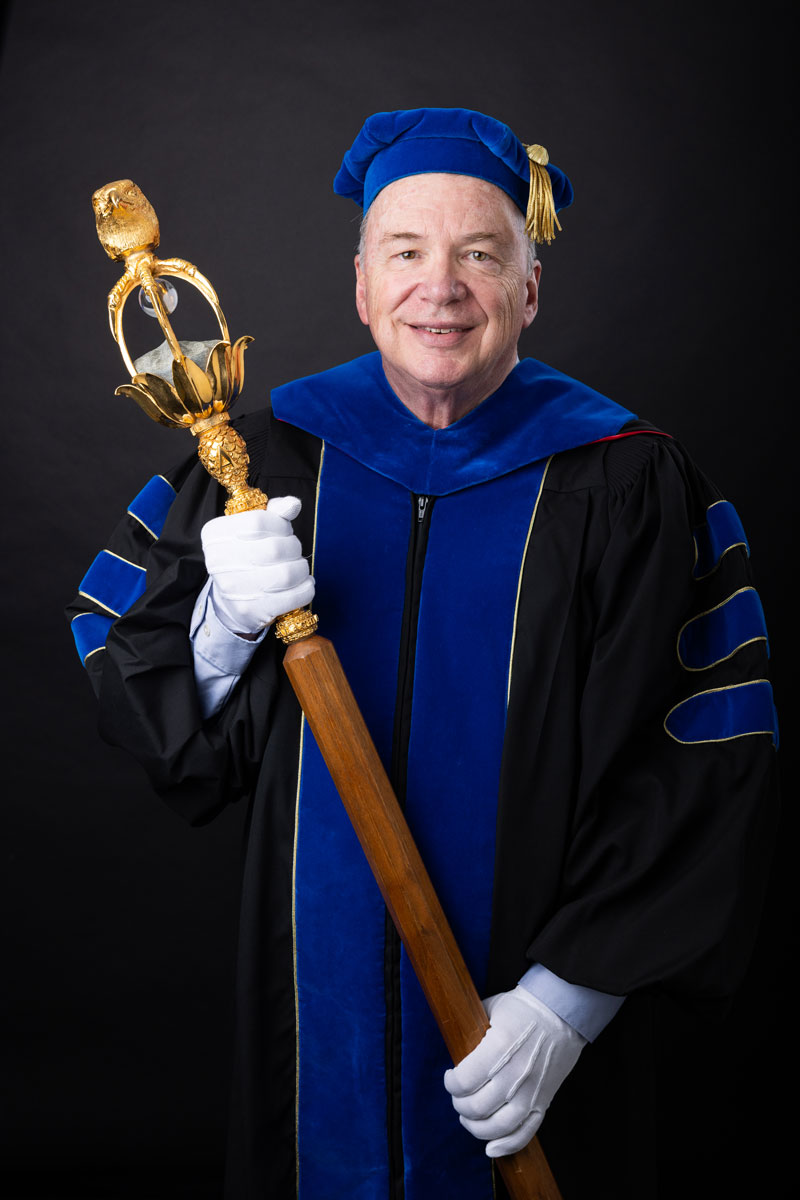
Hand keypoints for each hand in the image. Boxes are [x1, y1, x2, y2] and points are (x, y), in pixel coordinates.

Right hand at [201, 497, 314, 635]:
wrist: (231, 602)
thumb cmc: (247, 558)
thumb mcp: (254, 530)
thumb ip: (274, 513)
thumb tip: (293, 504)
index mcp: (215, 534)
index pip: (258, 521)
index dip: (281, 525)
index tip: (284, 531)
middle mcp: (218, 562)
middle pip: (275, 548)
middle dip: (293, 547)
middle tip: (292, 551)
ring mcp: (234, 589)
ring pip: (287, 573)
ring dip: (301, 569)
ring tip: (298, 568)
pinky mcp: (251, 611)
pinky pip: (294, 596)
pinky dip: (306, 588)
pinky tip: (303, 584)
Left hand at [443, 985, 585, 1157]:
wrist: (561, 1013)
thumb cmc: (523, 1009)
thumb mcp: (490, 1009)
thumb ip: (471, 1031)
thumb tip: (452, 1047)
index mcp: (498, 1049)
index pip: (463, 1081)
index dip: (451, 1083)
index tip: (450, 1077)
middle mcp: (514, 1075)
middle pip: (476, 1107)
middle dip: (460, 1104)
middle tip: (458, 1095)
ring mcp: (530, 1092)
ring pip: (497, 1126)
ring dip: (476, 1127)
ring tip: (468, 1118)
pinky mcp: (543, 1101)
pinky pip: (525, 1133)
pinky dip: (507, 1146)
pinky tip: (491, 1149)